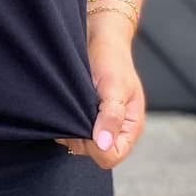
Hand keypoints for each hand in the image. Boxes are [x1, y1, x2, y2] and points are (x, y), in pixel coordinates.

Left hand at [55, 20, 146, 169]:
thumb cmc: (112, 59)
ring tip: (75, 103)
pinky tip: (69, 105)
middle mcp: (115, 131)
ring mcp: (98, 127)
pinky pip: (69, 134)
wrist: (99, 39)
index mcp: (131, 127)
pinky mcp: (83, 120)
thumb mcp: (115, 86)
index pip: (111, 156)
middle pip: (92, 154)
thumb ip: (111, 116)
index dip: (96, 146)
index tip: (89, 122)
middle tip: (81, 107)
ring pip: (78, 145)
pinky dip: (64, 122)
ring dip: (71, 127)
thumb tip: (103, 144)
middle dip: (82, 135)